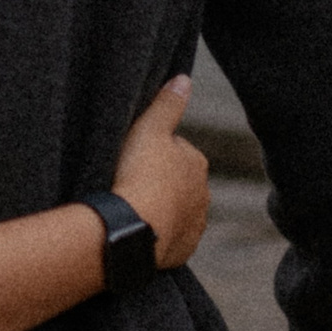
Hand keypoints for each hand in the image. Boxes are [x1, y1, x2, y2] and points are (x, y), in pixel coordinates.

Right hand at [111, 75, 207, 268]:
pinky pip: (170, 239)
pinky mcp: (183, 251)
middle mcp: (203, 195)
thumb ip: (167, 104)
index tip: (132, 158)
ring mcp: (194, 225)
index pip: (176, 151)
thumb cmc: (139, 174)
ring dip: (159, 209)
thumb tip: (184, 79)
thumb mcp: (148, 128)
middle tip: (128, 182)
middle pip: (177, 183)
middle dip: (159, 183)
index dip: (152, 153)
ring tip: (132, 208)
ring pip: (175, 212)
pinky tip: (139, 229)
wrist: (134, 228)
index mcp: (197, 163)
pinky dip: (157, 234)